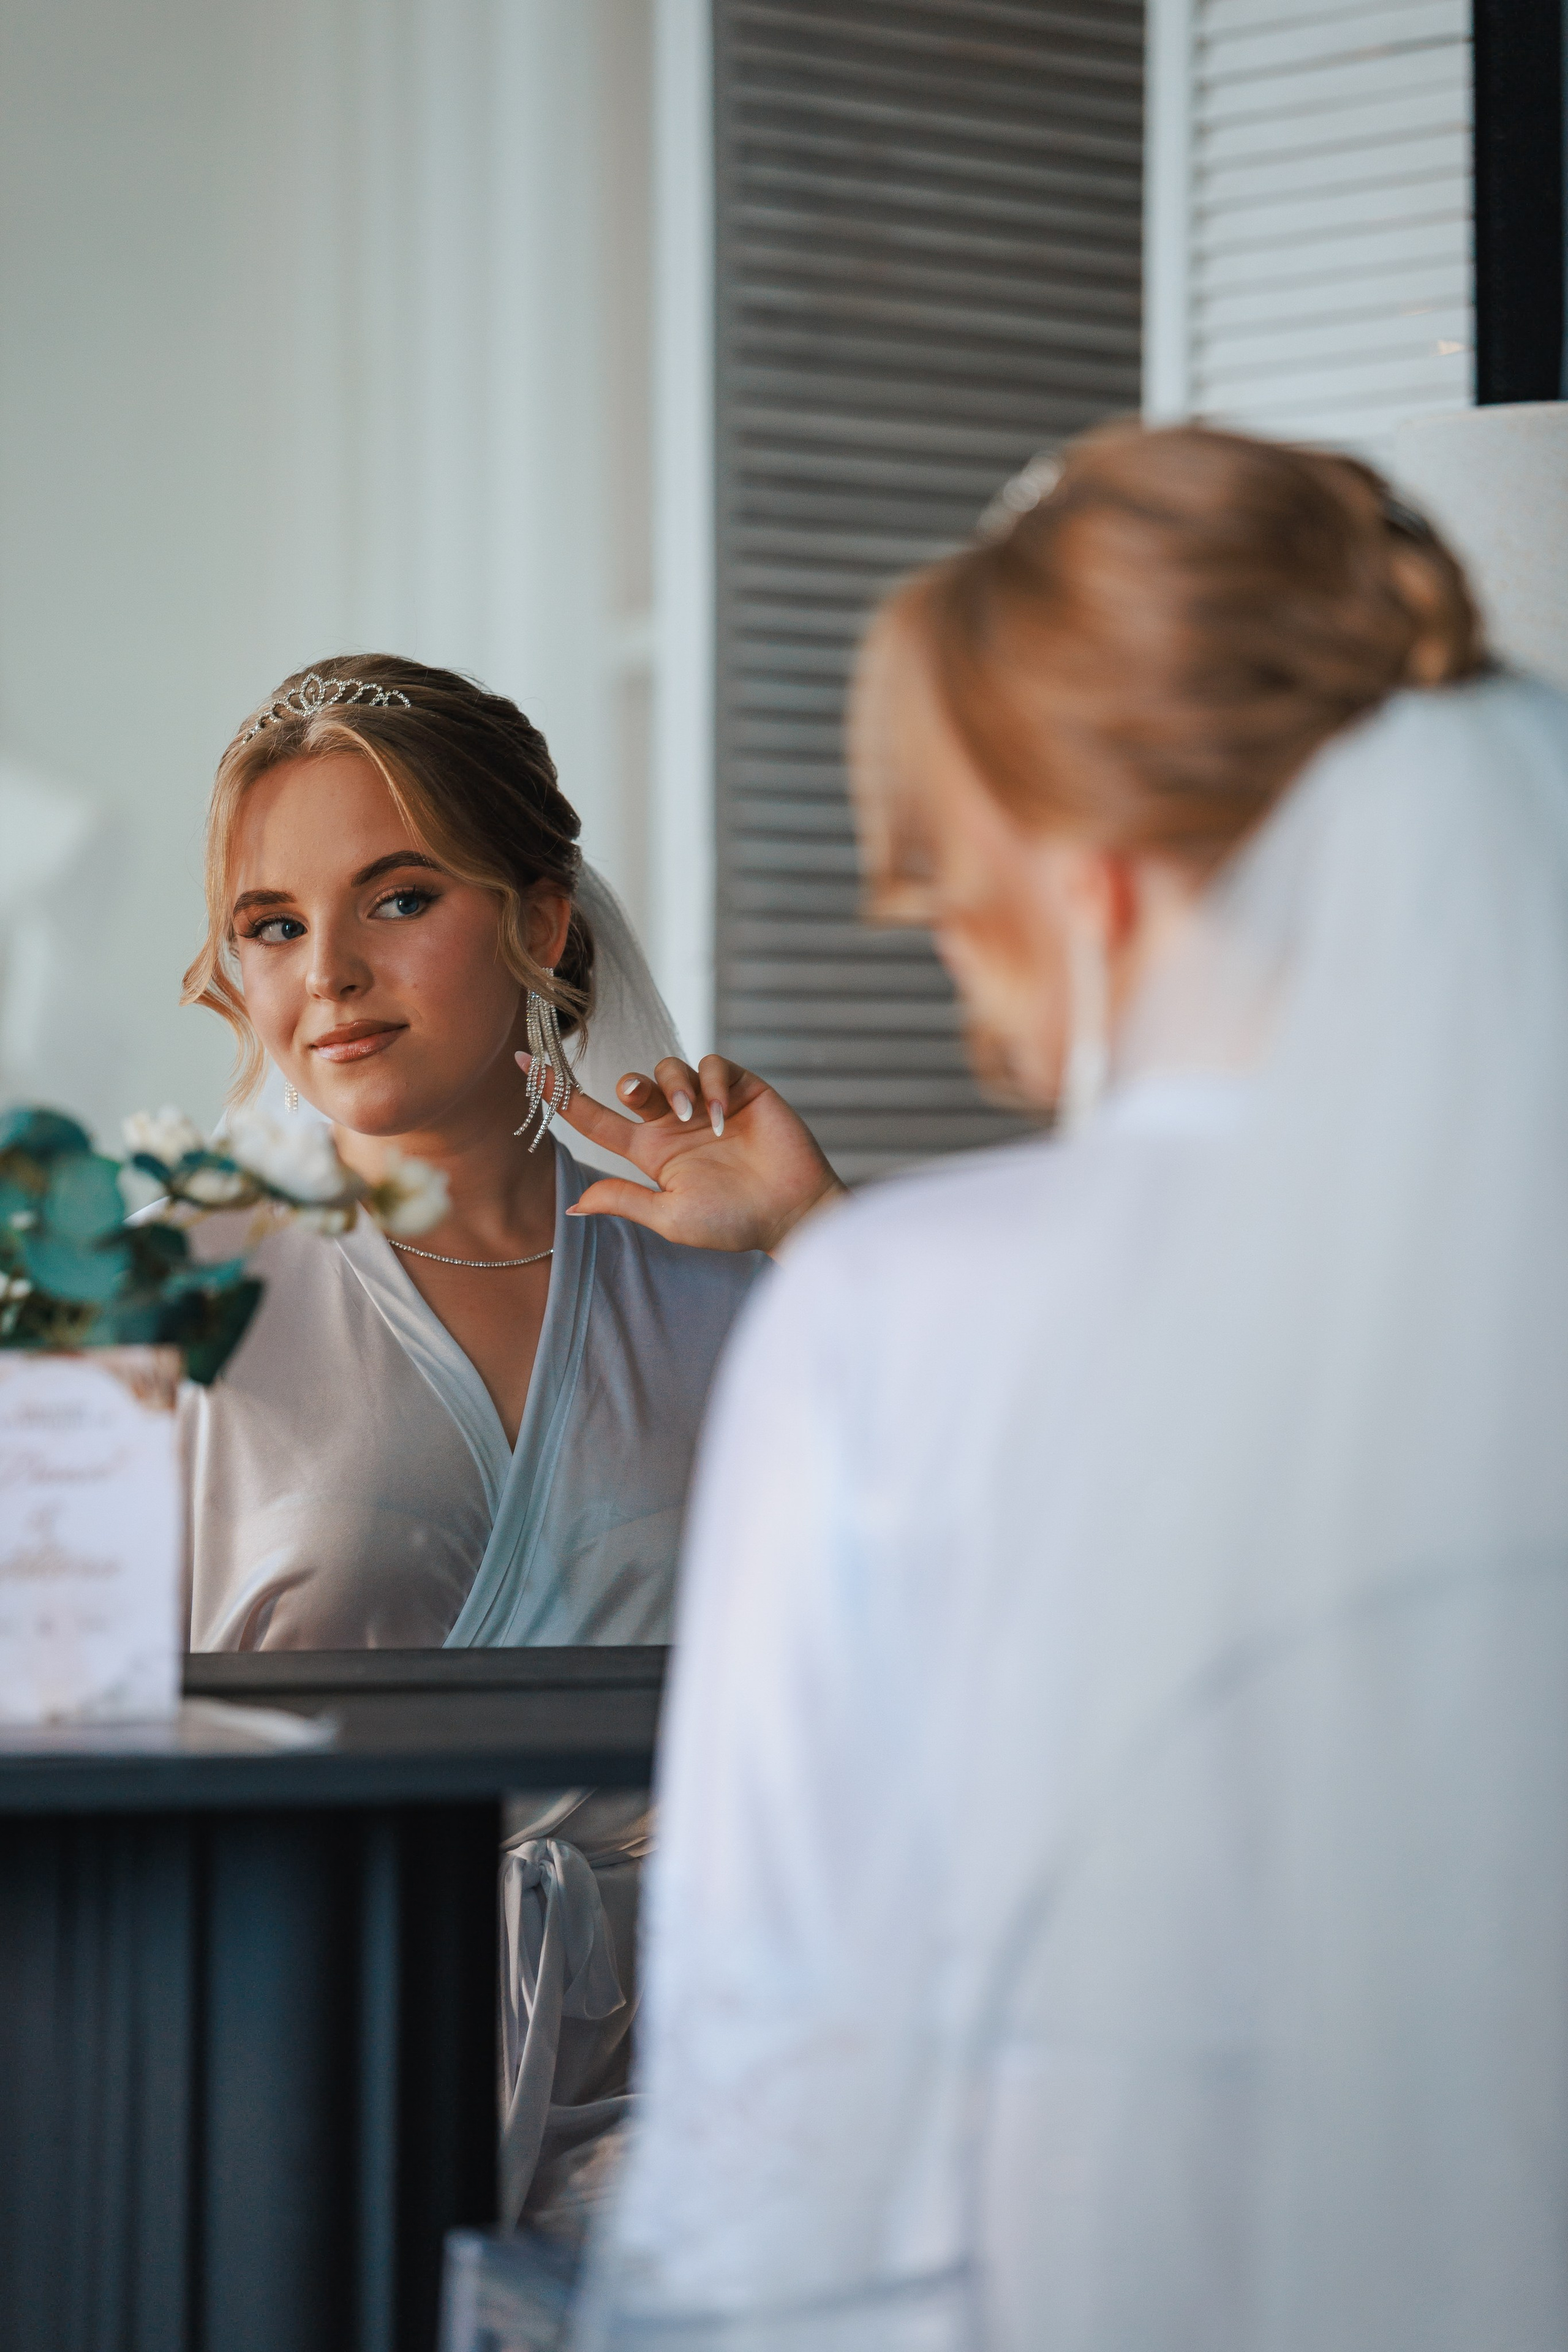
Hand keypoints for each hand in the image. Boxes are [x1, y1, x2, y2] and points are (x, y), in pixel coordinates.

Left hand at [520, 1052, 845, 1256]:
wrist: (792, 1212)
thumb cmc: (733, 1223)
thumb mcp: (670, 1217)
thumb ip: (625, 1200)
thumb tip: (573, 1205)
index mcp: (648, 1153)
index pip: (591, 1117)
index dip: (556, 1091)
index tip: (522, 1062)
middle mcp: (671, 1123)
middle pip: (631, 1084)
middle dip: (629, 1084)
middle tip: (637, 1096)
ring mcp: (705, 1103)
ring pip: (669, 1066)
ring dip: (673, 1084)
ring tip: (693, 1115)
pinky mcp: (740, 1088)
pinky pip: (713, 1064)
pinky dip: (713, 1083)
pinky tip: (725, 1115)